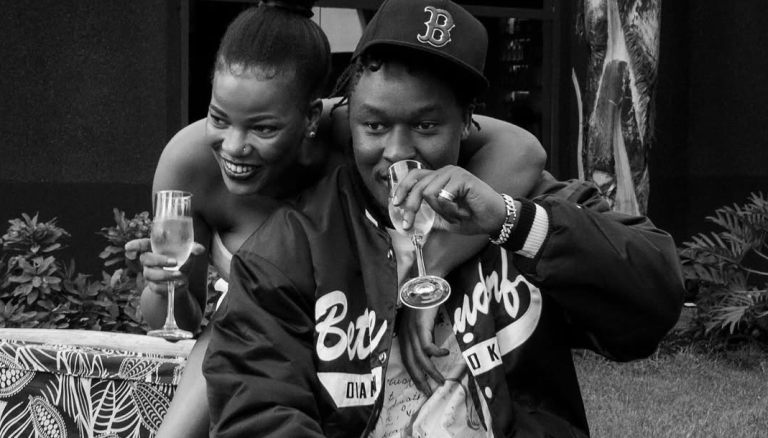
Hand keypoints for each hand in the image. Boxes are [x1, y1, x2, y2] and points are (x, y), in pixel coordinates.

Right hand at [124, 238, 204, 296]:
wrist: (181, 281)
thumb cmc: (182, 261)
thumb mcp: (188, 254)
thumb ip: (193, 250)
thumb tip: (199, 249)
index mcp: (154, 248)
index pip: (141, 245)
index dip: (135, 245)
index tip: (128, 247)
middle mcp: (149, 261)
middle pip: (145, 259)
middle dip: (158, 260)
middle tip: (174, 262)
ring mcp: (149, 274)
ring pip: (150, 274)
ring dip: (165, 275)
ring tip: (180, 275)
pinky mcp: (153, 286)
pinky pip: (156, 287)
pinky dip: (169, 286)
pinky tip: (180, 284)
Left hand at [391, 165, 506, 235]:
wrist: (494, 219)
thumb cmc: (473, 217)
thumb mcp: (445, 219)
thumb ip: (430, 216)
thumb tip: (412, 221)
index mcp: (440, 177)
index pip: (414, 176)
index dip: (402, 188)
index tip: (395, 203)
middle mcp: (445, 171)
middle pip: (417, 186)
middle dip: (410, 208)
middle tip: (408, 225)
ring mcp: (454, 172)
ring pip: (429, 193)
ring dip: (440, 212)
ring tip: (455, 216)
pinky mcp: (462, 178)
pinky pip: (443, 197)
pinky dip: (450, 210)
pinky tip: (462, 212)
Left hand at [397, 305, 447, 396]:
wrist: (425, 283)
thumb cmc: (424, 301)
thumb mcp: (420, 321)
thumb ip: (422, 336)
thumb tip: (430, 352)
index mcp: (404, 335)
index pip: (406, 361)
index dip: (414, 375)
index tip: (422, 386)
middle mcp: (406, 335)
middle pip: (411, 364)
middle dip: (420, 380)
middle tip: (429, 392)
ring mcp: (412, 331)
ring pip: (420, 358)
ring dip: (431, 372)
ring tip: (441, 380)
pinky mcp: (421, 326)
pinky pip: (428, 346)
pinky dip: (436, 353)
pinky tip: (445, 354)